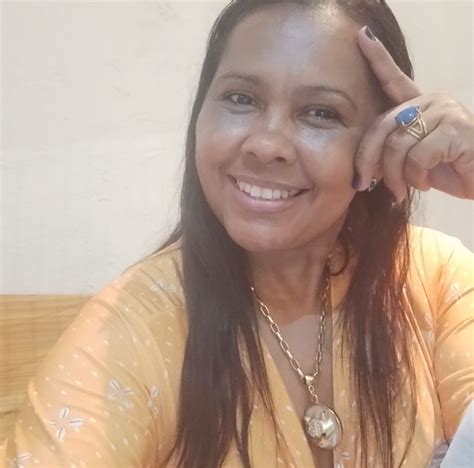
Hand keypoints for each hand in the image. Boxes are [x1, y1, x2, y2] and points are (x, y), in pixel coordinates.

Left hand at [353, 26, 473, 201]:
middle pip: (382, 125)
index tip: (362, 37)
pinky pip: (417, 156)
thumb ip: (391, 152)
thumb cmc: (450, 169)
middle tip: (362, 183)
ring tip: (403, 189)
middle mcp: (432, 101)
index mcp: (420, 105)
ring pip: (396, 145)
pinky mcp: (456, 128)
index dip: (377, 59)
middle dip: (366, 159)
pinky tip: (427, 183)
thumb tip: (363, 167)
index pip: (394, 80)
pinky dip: (415, 177)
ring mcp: (446, 111)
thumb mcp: (413, 160)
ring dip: (394, 176)